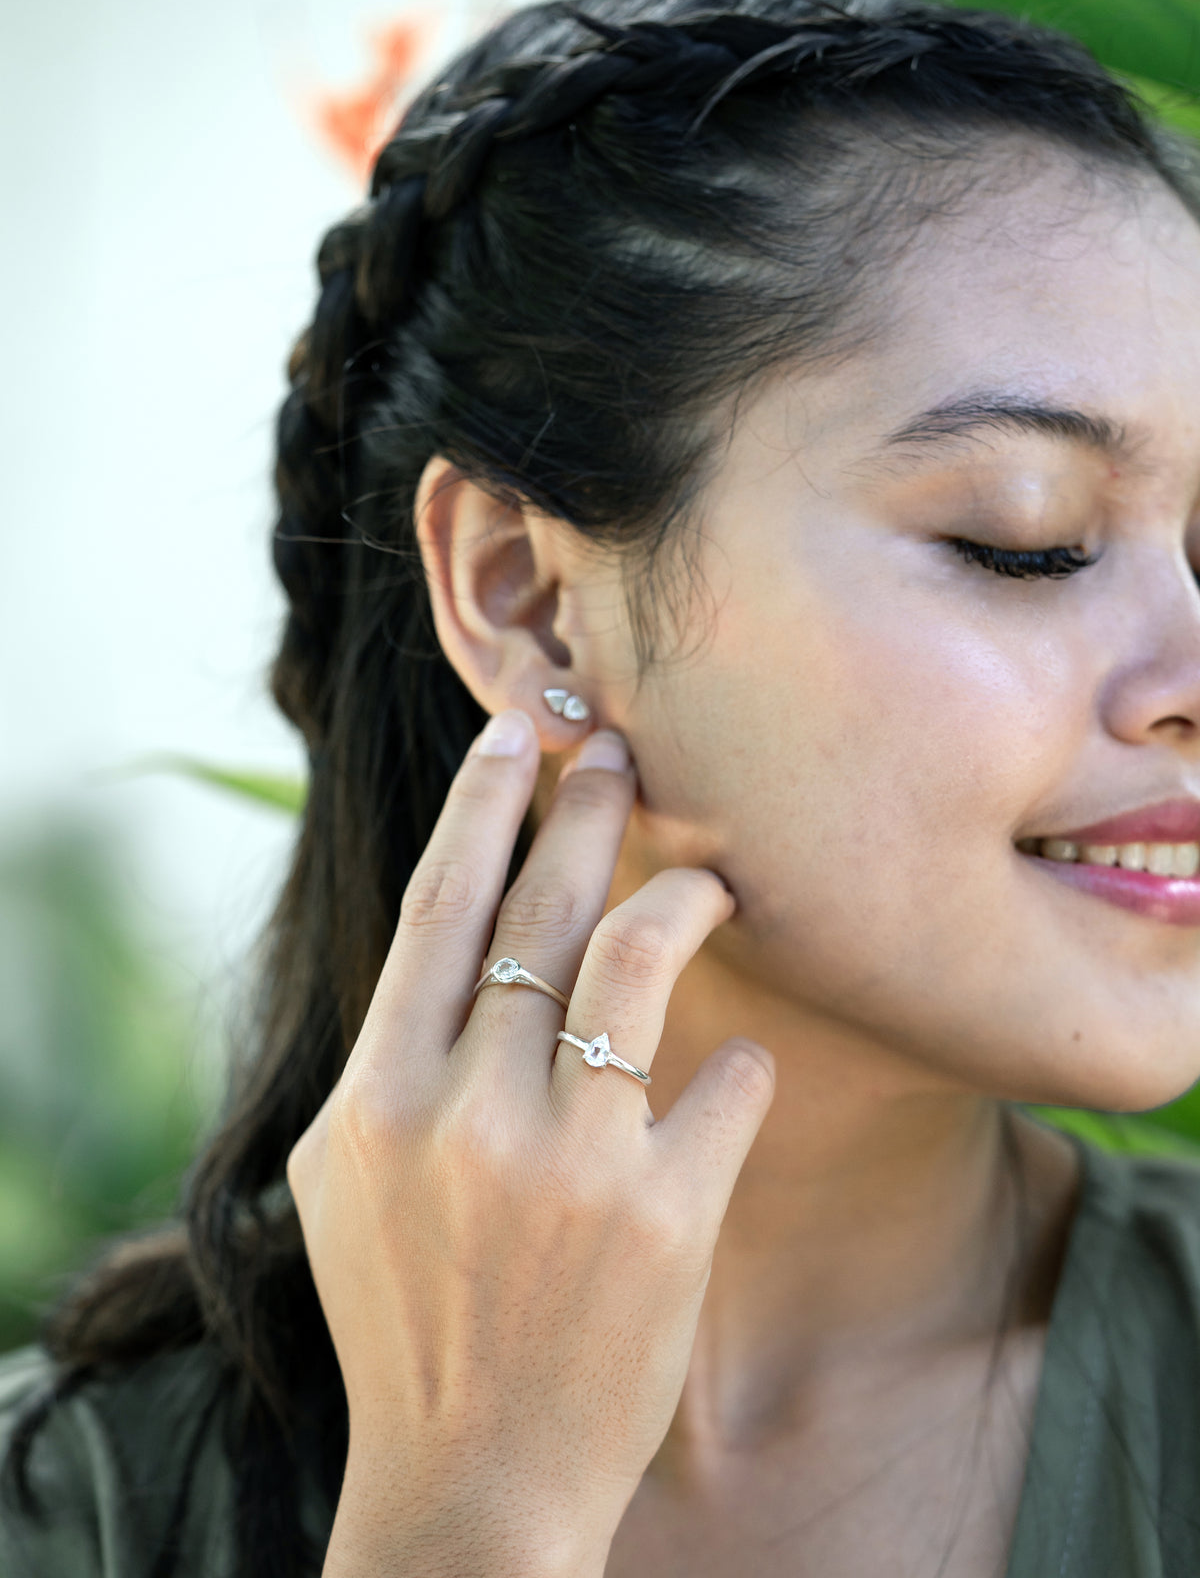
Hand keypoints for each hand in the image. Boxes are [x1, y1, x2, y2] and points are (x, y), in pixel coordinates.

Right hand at [287, 708, 775, 1576]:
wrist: (471, 1482)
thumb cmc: (407, 1315)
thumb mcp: (350, 1176)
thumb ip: (391, 1054)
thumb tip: (457, 933)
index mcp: (378, 1095)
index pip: (438, 907)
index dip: (482, 803)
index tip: (517, 732)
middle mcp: (466, 1112)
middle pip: (538, 908)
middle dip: (585, 809)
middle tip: (619, 750)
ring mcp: (568, 1161)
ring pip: (639, 958)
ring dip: (682, 894)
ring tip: (710, 875)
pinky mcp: (664, 1214)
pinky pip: (727, 1079)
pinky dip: (736, 1061)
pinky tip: (732, 1068)